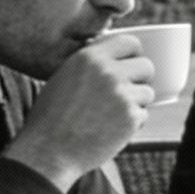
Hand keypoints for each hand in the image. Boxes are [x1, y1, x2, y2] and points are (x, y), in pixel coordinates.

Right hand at [5, 34, 153, 191]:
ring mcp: (122, 94)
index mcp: (89, 57)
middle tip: (125, 93)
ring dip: (135, 103)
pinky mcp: (130, 118)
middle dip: (139, 80)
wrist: (47, 151)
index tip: (130, 65)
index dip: (133, 54)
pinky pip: (143, 114)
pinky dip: (132, 123)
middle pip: (146, 66)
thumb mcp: (63, 77)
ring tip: (112, 115)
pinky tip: (111, 130)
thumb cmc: (51, 117)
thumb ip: (90, 64)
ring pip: (147, 92)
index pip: (130, 42)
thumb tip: (116, 60)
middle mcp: (108, 72)